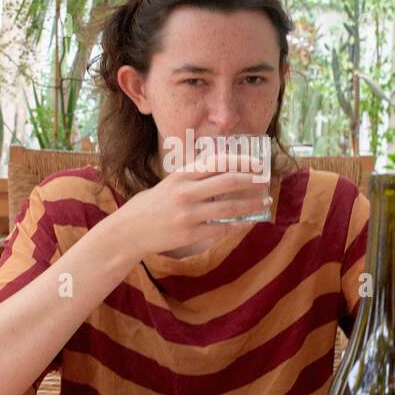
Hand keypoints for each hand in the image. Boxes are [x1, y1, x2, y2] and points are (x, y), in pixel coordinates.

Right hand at [107, 160, 271, 260]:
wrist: (128, 231)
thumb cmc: (150, 206)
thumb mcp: (169, 184)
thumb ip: (192, 179)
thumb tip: (222, 173)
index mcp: (181, 175)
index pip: (218, 162)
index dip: (241, 161)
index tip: (257, 163)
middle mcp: (186, 191)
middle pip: (229, 180)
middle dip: (252, 180)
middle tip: (266, 181)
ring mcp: (188, 213)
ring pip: (230, 206)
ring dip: (251, 203)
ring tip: (265, 202)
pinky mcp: (190, 233)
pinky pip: (221, 227)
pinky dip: (237, 224)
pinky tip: (247, 222)